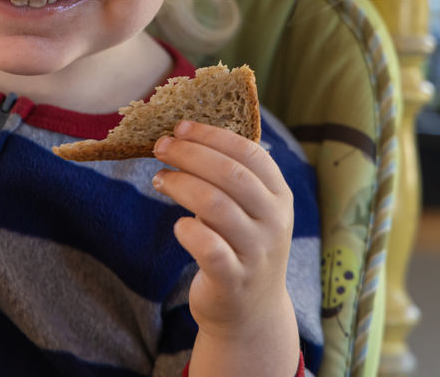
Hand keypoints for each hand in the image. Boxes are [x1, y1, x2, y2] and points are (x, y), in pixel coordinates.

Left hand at [152, 121, 294, 339]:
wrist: (251, 312)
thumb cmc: (240, 246)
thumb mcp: (250, 210)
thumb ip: (230, 177)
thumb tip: (185, 134)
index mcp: (279, 196)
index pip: (250, 153)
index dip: (213, 136)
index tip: (181, 127)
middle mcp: (274, 222)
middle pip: (230, 174)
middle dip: (190, 154)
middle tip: (160, 147)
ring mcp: (256, 253)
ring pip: (215, 205)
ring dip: (180, 185)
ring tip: (159, 179)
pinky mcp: (233, 280)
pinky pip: (208, 247)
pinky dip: (188, 230)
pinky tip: (179, 225)